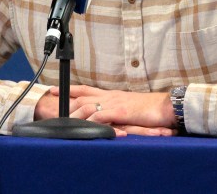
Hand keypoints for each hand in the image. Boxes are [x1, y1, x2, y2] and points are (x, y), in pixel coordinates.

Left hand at [50, 85, 176, 136]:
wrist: (165, 106)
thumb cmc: (150, 108)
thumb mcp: (129, 107)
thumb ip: (116, 110)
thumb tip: (106, 115)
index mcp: (112, 94)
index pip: (86, 89)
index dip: (69, 89)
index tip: (54, 89)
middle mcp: (111, 96)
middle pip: (83, 97)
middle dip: (65, 101)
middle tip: (51, 106)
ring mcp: (115, 103)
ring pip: (89, 106)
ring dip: (75, 114)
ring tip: (64, 122)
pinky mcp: (121, 112)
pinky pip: (102, 116)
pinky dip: (91, 122)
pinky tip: (84, 126)